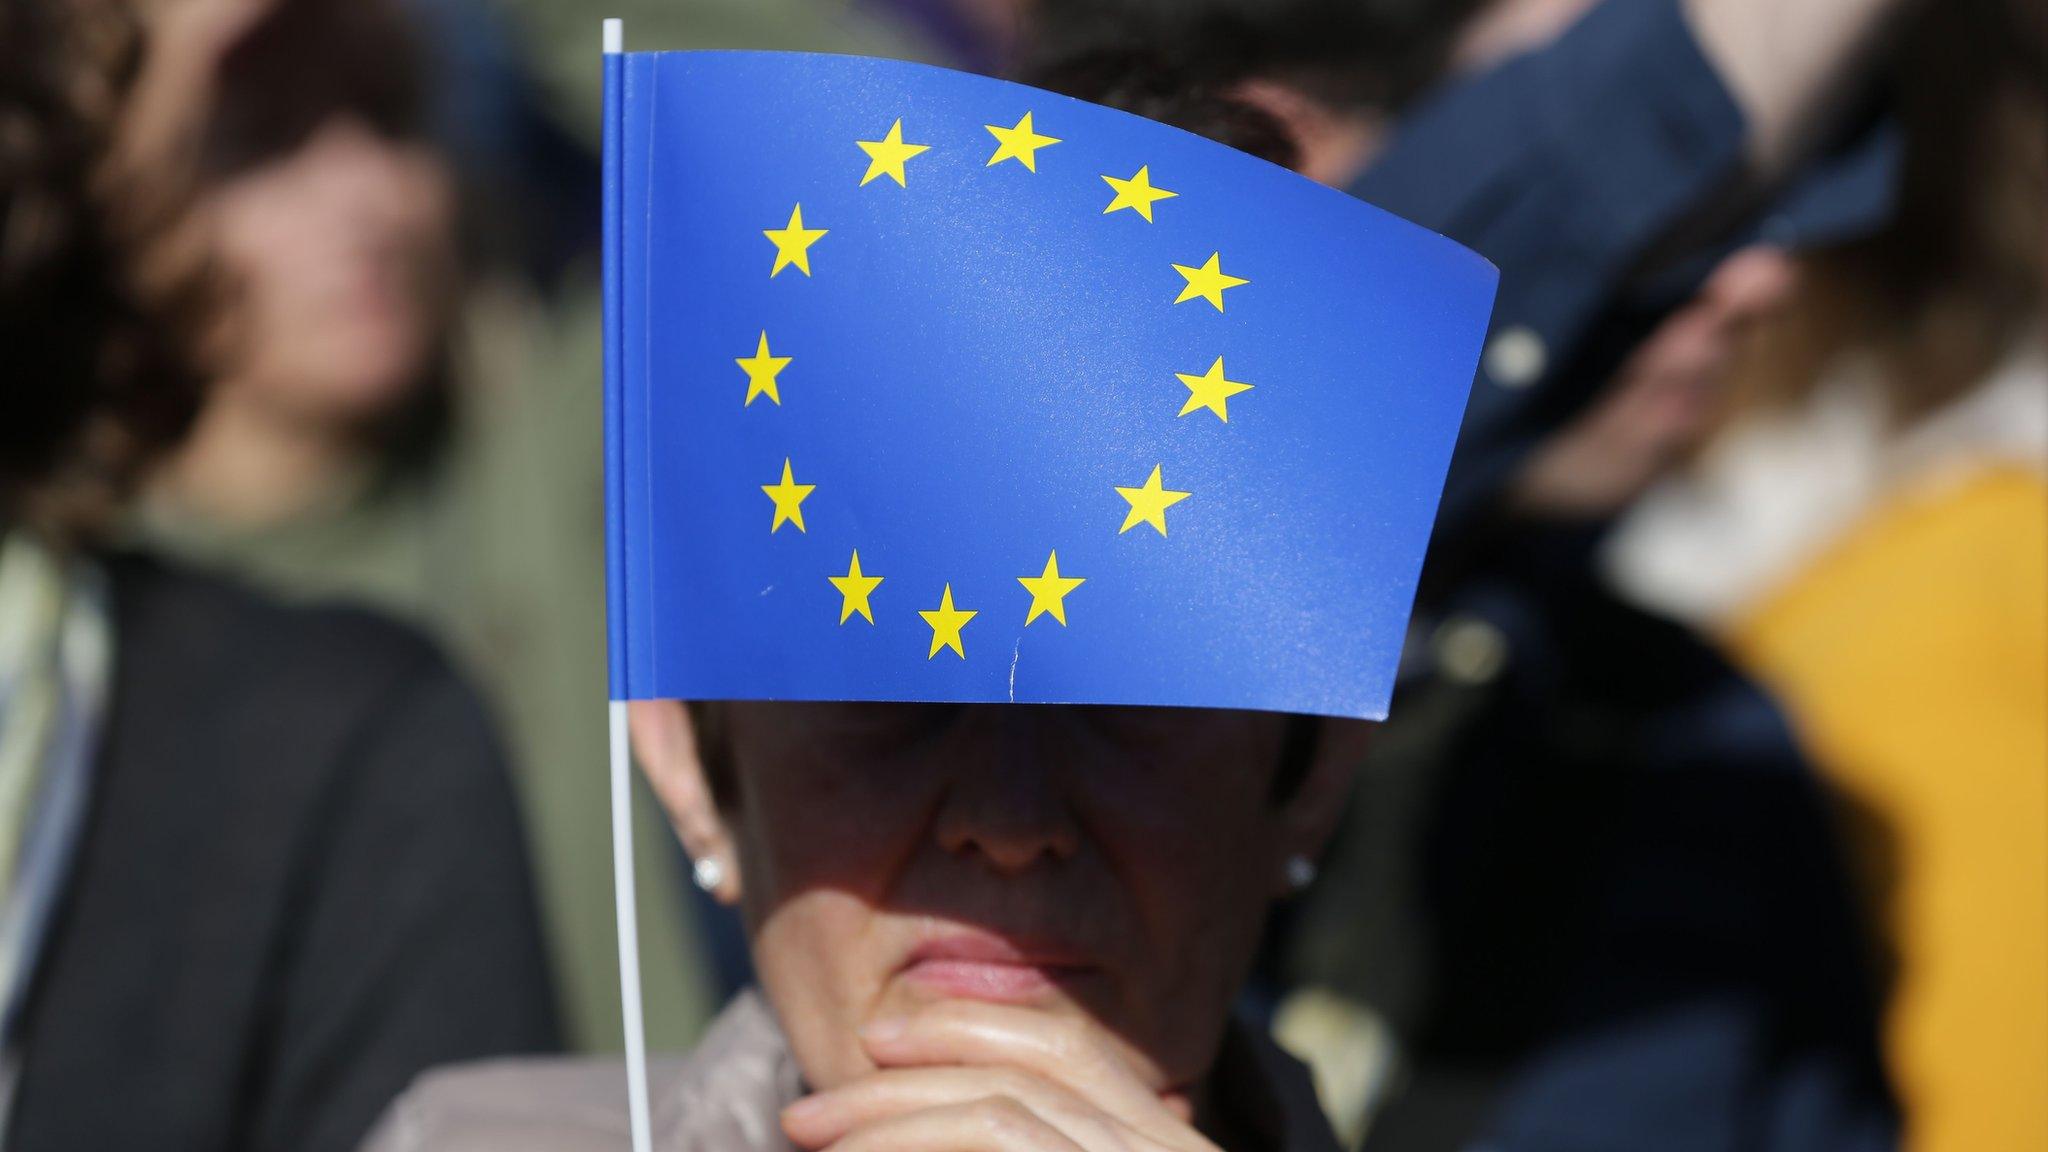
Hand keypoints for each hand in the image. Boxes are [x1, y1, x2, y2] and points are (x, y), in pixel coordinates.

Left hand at [781, 1000, 1223, 1151]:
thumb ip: (1007, 1133)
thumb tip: (880, 1122)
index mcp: (1163, 1143)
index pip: (1067, 1053)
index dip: (967, 1028)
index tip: (874, 1041)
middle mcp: (1174, 1147)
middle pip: (1032, 1074)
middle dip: (905, 1082)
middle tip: (802, 1113)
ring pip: (1008, 1113)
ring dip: (893, 1118)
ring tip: (811, 1134)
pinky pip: (1006, 1137)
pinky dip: (915, 1141)